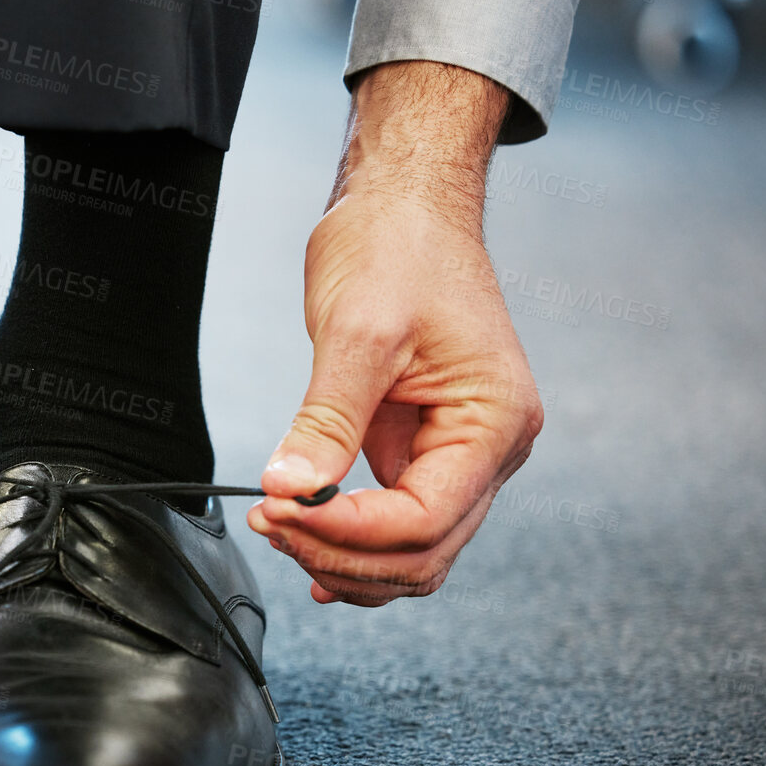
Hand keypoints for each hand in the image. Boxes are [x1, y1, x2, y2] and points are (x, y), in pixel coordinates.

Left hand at [246, 62, 543, 605]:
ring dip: (345, 557)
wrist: (406, 209)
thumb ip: (327, 419)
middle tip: (270, 524)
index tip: (282, 513)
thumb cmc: (397, 249)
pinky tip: (309, 546)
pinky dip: (355, 544)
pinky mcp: (425, 448)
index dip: (349, 532)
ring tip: (279, 526)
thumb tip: (292, 488)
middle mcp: (492, 448)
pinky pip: (398, 520)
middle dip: (342, 554)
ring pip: (413, 549)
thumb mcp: (356, 332)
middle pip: (424, 551)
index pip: (426, 518)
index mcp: (495, 420)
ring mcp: (462, 452)